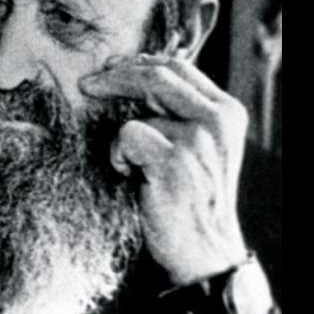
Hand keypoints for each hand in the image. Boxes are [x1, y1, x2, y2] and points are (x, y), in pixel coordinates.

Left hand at [79, 54, 248, 284]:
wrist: (204, 252)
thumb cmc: (192, 197)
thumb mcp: (198, 147)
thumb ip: (179, 111)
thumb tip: (134, 72)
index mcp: (227, 111)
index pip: (180, 67)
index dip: (141, 62)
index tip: (111, 65)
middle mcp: (218, 120)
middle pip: (157, 75)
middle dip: (114, 76)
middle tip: (86, 84)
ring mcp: (198, 140)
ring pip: (139, 108)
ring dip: (121, 135)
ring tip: (132, 166)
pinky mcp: (174, 162)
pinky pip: (127, 134)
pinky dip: (118, 154)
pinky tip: (131, 176)